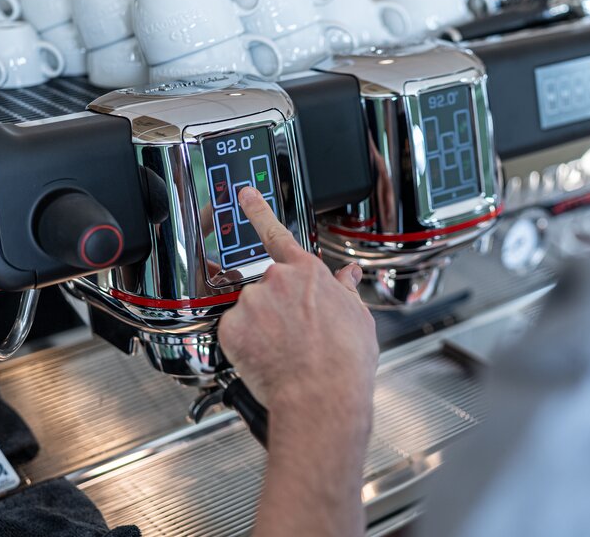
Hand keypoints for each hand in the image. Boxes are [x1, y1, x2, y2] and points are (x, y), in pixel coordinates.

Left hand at [218, 187, 378, 417]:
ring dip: (262, 327)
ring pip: (250, 311)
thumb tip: (348, 275)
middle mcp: (277, 280)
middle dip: (277, 308)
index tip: (244, 195)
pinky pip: (234, 333)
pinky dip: (246, 345)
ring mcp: (252, 302)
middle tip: (294, 336)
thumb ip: (345, 290)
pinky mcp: (232, 327)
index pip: (277, 233)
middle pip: (268, 287)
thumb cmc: (344, 361)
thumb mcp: (358, 317)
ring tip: (285, 352)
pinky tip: (267, 358)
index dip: (258, 211)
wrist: (322, 394)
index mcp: (308, 273)